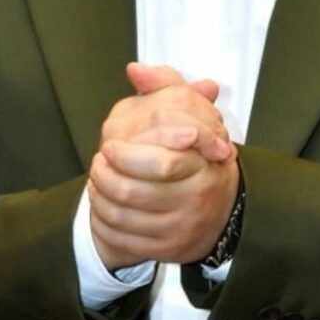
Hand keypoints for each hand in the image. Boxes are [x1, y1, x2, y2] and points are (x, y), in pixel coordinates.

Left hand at [88, 63, 239, 268]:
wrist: (223, 208)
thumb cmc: (201, 153)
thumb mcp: (192, 111)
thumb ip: (166, 85)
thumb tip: (136, 70)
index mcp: (204, 166)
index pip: (162, 163)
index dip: (128, 155)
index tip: (108, 145)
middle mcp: (194, 200)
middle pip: (136, 192)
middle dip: (107, 177)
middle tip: (98, 162)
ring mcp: (179, 228)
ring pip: (125, 216)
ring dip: (100, 197)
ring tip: (96, 178)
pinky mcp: (165, 249)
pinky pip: (124, 239)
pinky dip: (104, 222)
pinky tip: (101, 204)